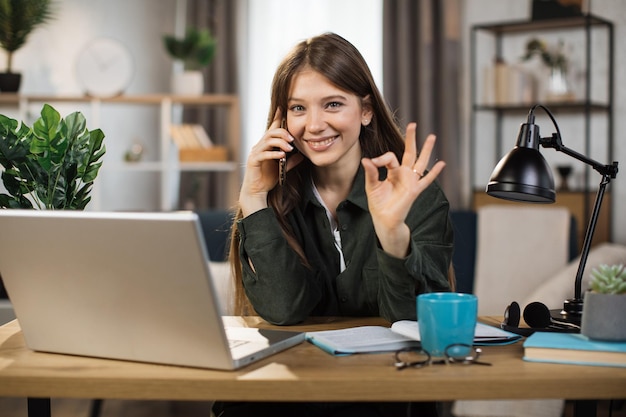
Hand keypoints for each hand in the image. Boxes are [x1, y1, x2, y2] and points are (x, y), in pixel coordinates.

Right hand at [239, 109, 295, 215]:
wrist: (257, 191)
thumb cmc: (268, 178)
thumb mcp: (283, 168)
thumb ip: (291, 161)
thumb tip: (302, 156)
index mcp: (266, 145)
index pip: (272, 128)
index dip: (277, 118)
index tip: (283, 108)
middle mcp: (259, 146)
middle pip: (271, 132)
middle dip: (283, 133)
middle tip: (292, 139)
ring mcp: (255, 153)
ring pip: (267, 141)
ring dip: (280, 143)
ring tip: (290, 148)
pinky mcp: (253, 161)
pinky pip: (263, 154)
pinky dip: (273, 154)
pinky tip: (282, 156)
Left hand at [361, 123, 445, 256]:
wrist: (384, 220)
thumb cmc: (379, 203)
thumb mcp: (372, 186)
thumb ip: (371, 173)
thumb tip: (366, 160)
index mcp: (392, 171)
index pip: (390, 157)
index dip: (380, 158)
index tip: (372, 163)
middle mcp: (403, 174)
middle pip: (409, 152)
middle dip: (411, 138)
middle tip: (413, 124)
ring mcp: (411, 181)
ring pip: (421, 162)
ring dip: (426, 150)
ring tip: (432, 136)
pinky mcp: (414, 190)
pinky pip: (426, 180)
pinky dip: (434, 172)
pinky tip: (442, 164)